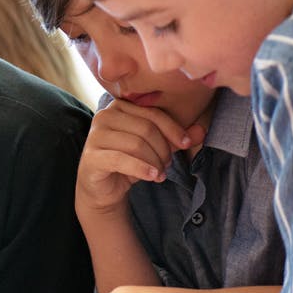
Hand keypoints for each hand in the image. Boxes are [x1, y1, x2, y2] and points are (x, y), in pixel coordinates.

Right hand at [75, 100, 203, 216]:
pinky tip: (153, 176)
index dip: (173, 129)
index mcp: (118, 106)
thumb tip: (201, 130)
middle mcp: (103, 116)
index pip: (153, 113)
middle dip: (163, 149)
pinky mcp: (90, 157)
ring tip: (159, 173)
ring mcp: (94, 136)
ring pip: (136, 144)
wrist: (103, 186)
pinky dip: (142, 169)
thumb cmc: (129, 160)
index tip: (185, 144)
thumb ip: (177, 138)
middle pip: (145, 128)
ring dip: (154, 162)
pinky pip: (121, 160)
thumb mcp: (156, 147)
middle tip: (167, 164)